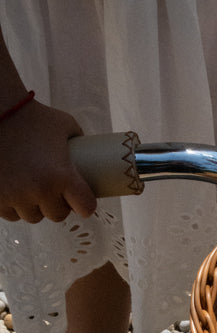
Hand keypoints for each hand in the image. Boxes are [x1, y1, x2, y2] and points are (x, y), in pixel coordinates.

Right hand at [0, 100, 96, 222]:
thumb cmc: (32, 116)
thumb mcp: (65, 125)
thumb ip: (79, 141)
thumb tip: (90, 152)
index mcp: (62, 175)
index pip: (85, 208)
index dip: (85, 205)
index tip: (82, 201)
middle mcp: (40, 190)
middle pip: (58, 215)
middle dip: (58, 205)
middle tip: (55, 192)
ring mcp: (15, 196)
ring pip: (32, 216)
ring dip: (35, 208)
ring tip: (33, 191)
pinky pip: (9, 214)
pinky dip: (13, 207)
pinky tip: (15, 194)